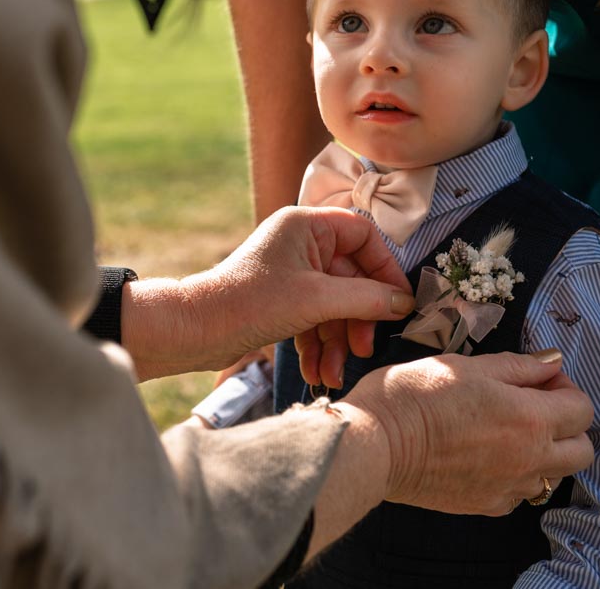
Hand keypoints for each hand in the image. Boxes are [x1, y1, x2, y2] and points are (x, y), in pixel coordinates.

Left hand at [122, 206, 413, 379]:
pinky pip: (314, 318)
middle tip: (363, 347)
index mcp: (307, 225)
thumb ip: (365, 298)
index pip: (364, 236)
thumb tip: (404, 302)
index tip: (399, 303)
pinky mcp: (281, 299)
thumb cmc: (248, 303)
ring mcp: (291, 272)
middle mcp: (301, 243)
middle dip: (358, 318)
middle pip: (352, 277)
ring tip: (333, 374)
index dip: (385, 269)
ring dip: (337, 340)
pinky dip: (318, 345)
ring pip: (334, 304)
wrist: (195, 331)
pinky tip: (317, 373)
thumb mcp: (316, 300)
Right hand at [342, 350, 593, 515]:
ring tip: (509, 431)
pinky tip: (487, 455)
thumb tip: (551, 362)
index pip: (582, 407)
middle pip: (582, 450)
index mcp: (530, 418)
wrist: (376, 443)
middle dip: (568, 424)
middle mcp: (529, 459)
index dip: (564, 386)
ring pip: (554, 475)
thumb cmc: (414, 397)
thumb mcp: (466, 365)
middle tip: (534, 405)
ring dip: (546, 452)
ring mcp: (509, 487)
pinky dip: (516, 475)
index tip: (539, 378)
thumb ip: (517, 366)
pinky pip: (520, 493)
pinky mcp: (486, 504)